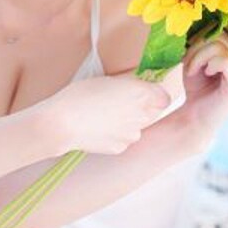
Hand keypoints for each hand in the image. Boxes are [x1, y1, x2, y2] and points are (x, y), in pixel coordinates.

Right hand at [44, 73, 172, 155]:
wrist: (63, 123)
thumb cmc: (81, 95)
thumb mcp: (107, 79)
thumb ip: (128, 84)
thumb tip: (137, 85)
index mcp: (142, 94)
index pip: (164, 96)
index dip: (154, 93)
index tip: (143, 89)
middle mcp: (142, 116)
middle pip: (152, 111)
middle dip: (141, 106)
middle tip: (119, 100)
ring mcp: (132, 134)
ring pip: (137, 126)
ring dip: (128, 121)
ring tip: (104, 114)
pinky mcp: (120, 148)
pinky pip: (123, 138)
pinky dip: (115, 133)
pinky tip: (98, 127)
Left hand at [173, 32, 227, 152]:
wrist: (193, 116)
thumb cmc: (197, 85)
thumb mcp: (200, 56)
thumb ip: (208, 38)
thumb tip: (207, 20)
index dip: (205, 34)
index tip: (191, 48)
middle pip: (223, 36)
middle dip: (198, 46)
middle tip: (188, 62)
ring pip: (221, 47)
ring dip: (198, 56)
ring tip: (192, 70)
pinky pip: (226, 61)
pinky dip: (208, 64)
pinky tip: (205, 73)